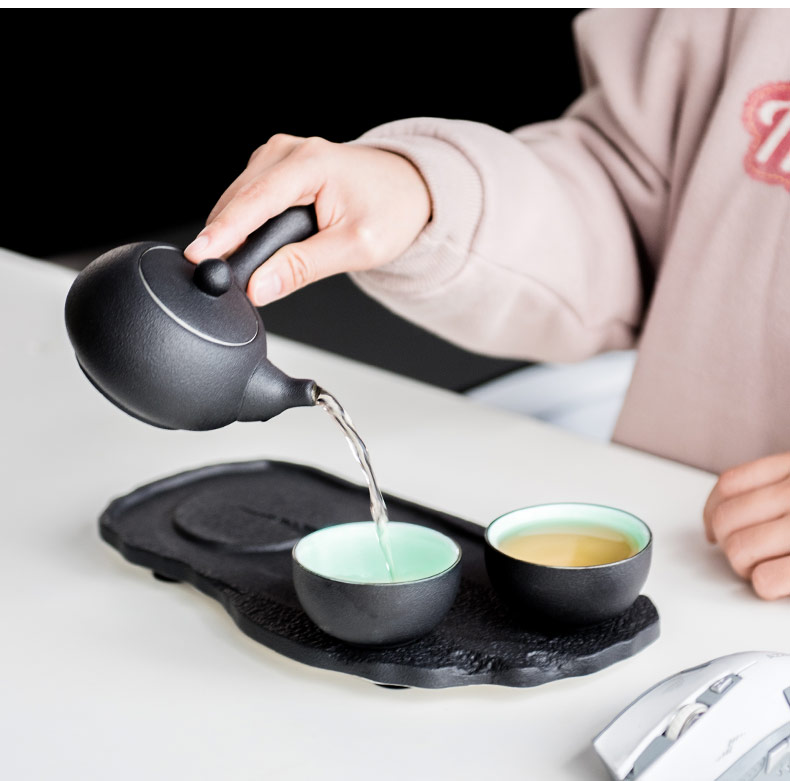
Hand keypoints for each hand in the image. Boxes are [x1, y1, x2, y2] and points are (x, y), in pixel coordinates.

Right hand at [184, 134, 431, 304]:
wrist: (408, 188)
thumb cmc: (391, 210)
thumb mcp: (355, 248)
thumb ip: (303, 268)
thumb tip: (259, 286)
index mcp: (311, 163)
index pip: (255, 201)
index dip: (223, 233)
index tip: (198, 256)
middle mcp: (288, 151)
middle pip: (238, 200)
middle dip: (223, 240)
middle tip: (219, 281)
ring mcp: (277, 156)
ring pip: (236, 200)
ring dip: (231, 234)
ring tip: (234, 269)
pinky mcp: (272, 169)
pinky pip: (244, 199)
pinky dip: (241, 225)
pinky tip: (247, 247)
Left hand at [703, 452, 789, 598]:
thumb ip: (774, 489)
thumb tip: (722, 521)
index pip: (729, 485)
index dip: (712, 513)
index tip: (714, 531)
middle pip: (727, 519)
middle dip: (730, 544)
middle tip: (749, 556)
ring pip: (740, 548)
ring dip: (745, 567)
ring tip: (767, 569)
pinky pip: (766, 578)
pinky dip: (765, 585)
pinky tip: (781, 582)